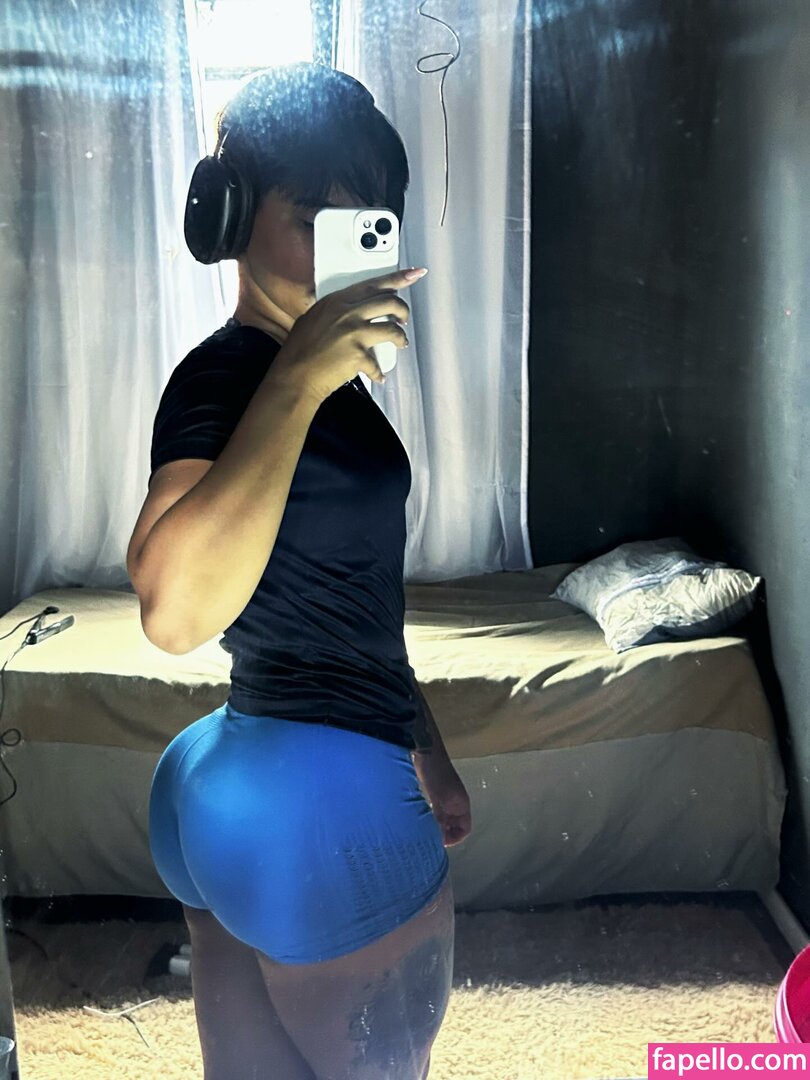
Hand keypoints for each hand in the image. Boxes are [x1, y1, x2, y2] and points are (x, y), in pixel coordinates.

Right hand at [269, 266, 427, 401]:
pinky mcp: (358, 355)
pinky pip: (378, 363)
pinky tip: (378, 375)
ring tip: (400, 343)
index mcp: (336, 301)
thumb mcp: (313, 319)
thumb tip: (349, 311)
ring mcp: (354, 333)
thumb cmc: (299, 352)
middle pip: (388, 302)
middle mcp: (347, 313)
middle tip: (403, 318)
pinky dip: (379, 372)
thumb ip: (333, 311)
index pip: (373, 284)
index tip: (413, 274)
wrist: (294, 376)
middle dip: (403, 310)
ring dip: (401, 337)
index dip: (397, 279)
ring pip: (392, 329)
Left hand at [413, 753, 471, 847]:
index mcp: (462, 804)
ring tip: (426, 835)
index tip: (441, 843)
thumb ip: (441, 817)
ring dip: (438, 829)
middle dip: (446, 835)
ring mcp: (445, 799)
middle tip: (431, 842)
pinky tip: (421, 822)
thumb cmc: (437, 774)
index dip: (456, 838)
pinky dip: (431, 820)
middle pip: (455, 826)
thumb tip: (439, 837)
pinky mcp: (435, 794)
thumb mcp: (441, 798)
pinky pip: (437, 813)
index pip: (465, 829)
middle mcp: (456, 803)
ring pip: (445, 820)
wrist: (426, 754)